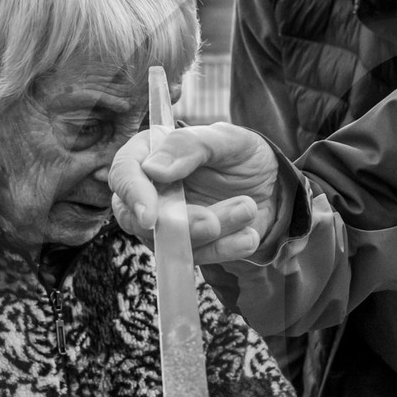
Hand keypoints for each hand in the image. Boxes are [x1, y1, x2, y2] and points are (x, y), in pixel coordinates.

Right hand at [108, 122, 279, 263]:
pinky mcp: (190, 245)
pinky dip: (224, 250)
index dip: (132, 195)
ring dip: (211, 234)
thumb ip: (191, 145)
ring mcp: (168, 222)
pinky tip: (249, 236)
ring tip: (247, 209)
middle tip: (214, 222)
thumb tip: (153, 169)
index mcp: (150, 154)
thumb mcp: (227, 139)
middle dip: (179, 225)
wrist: (273, 184)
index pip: (123, 173)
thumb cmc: (243, 153)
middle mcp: (151, 191)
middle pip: (138, 218)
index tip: (150, 216)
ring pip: (170, 242)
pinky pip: (197, 257)